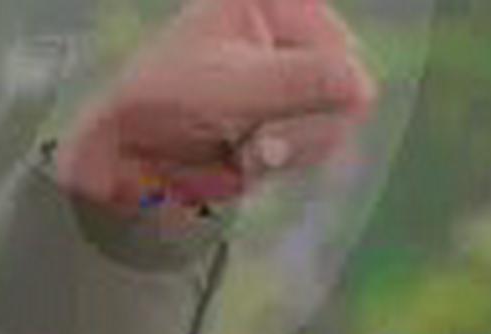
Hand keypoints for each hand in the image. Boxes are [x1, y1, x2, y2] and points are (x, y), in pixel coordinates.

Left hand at [54, 0, 376, 213]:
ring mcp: (289, 80)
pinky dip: (286, 161)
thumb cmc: (164, 104)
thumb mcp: (234, 87)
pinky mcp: (285, 119)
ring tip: (243, 149)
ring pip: (336, 124)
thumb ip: (303, 82)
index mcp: (272, 3)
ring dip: (292, 149)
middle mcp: (289, 34)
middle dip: (302, 127)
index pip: (341, 52)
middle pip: (347, 91)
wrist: (126, 155)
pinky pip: (317, 146)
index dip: (320, 94)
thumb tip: (364, 87)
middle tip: (254, 143)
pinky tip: (247, 158)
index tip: (272, 116)